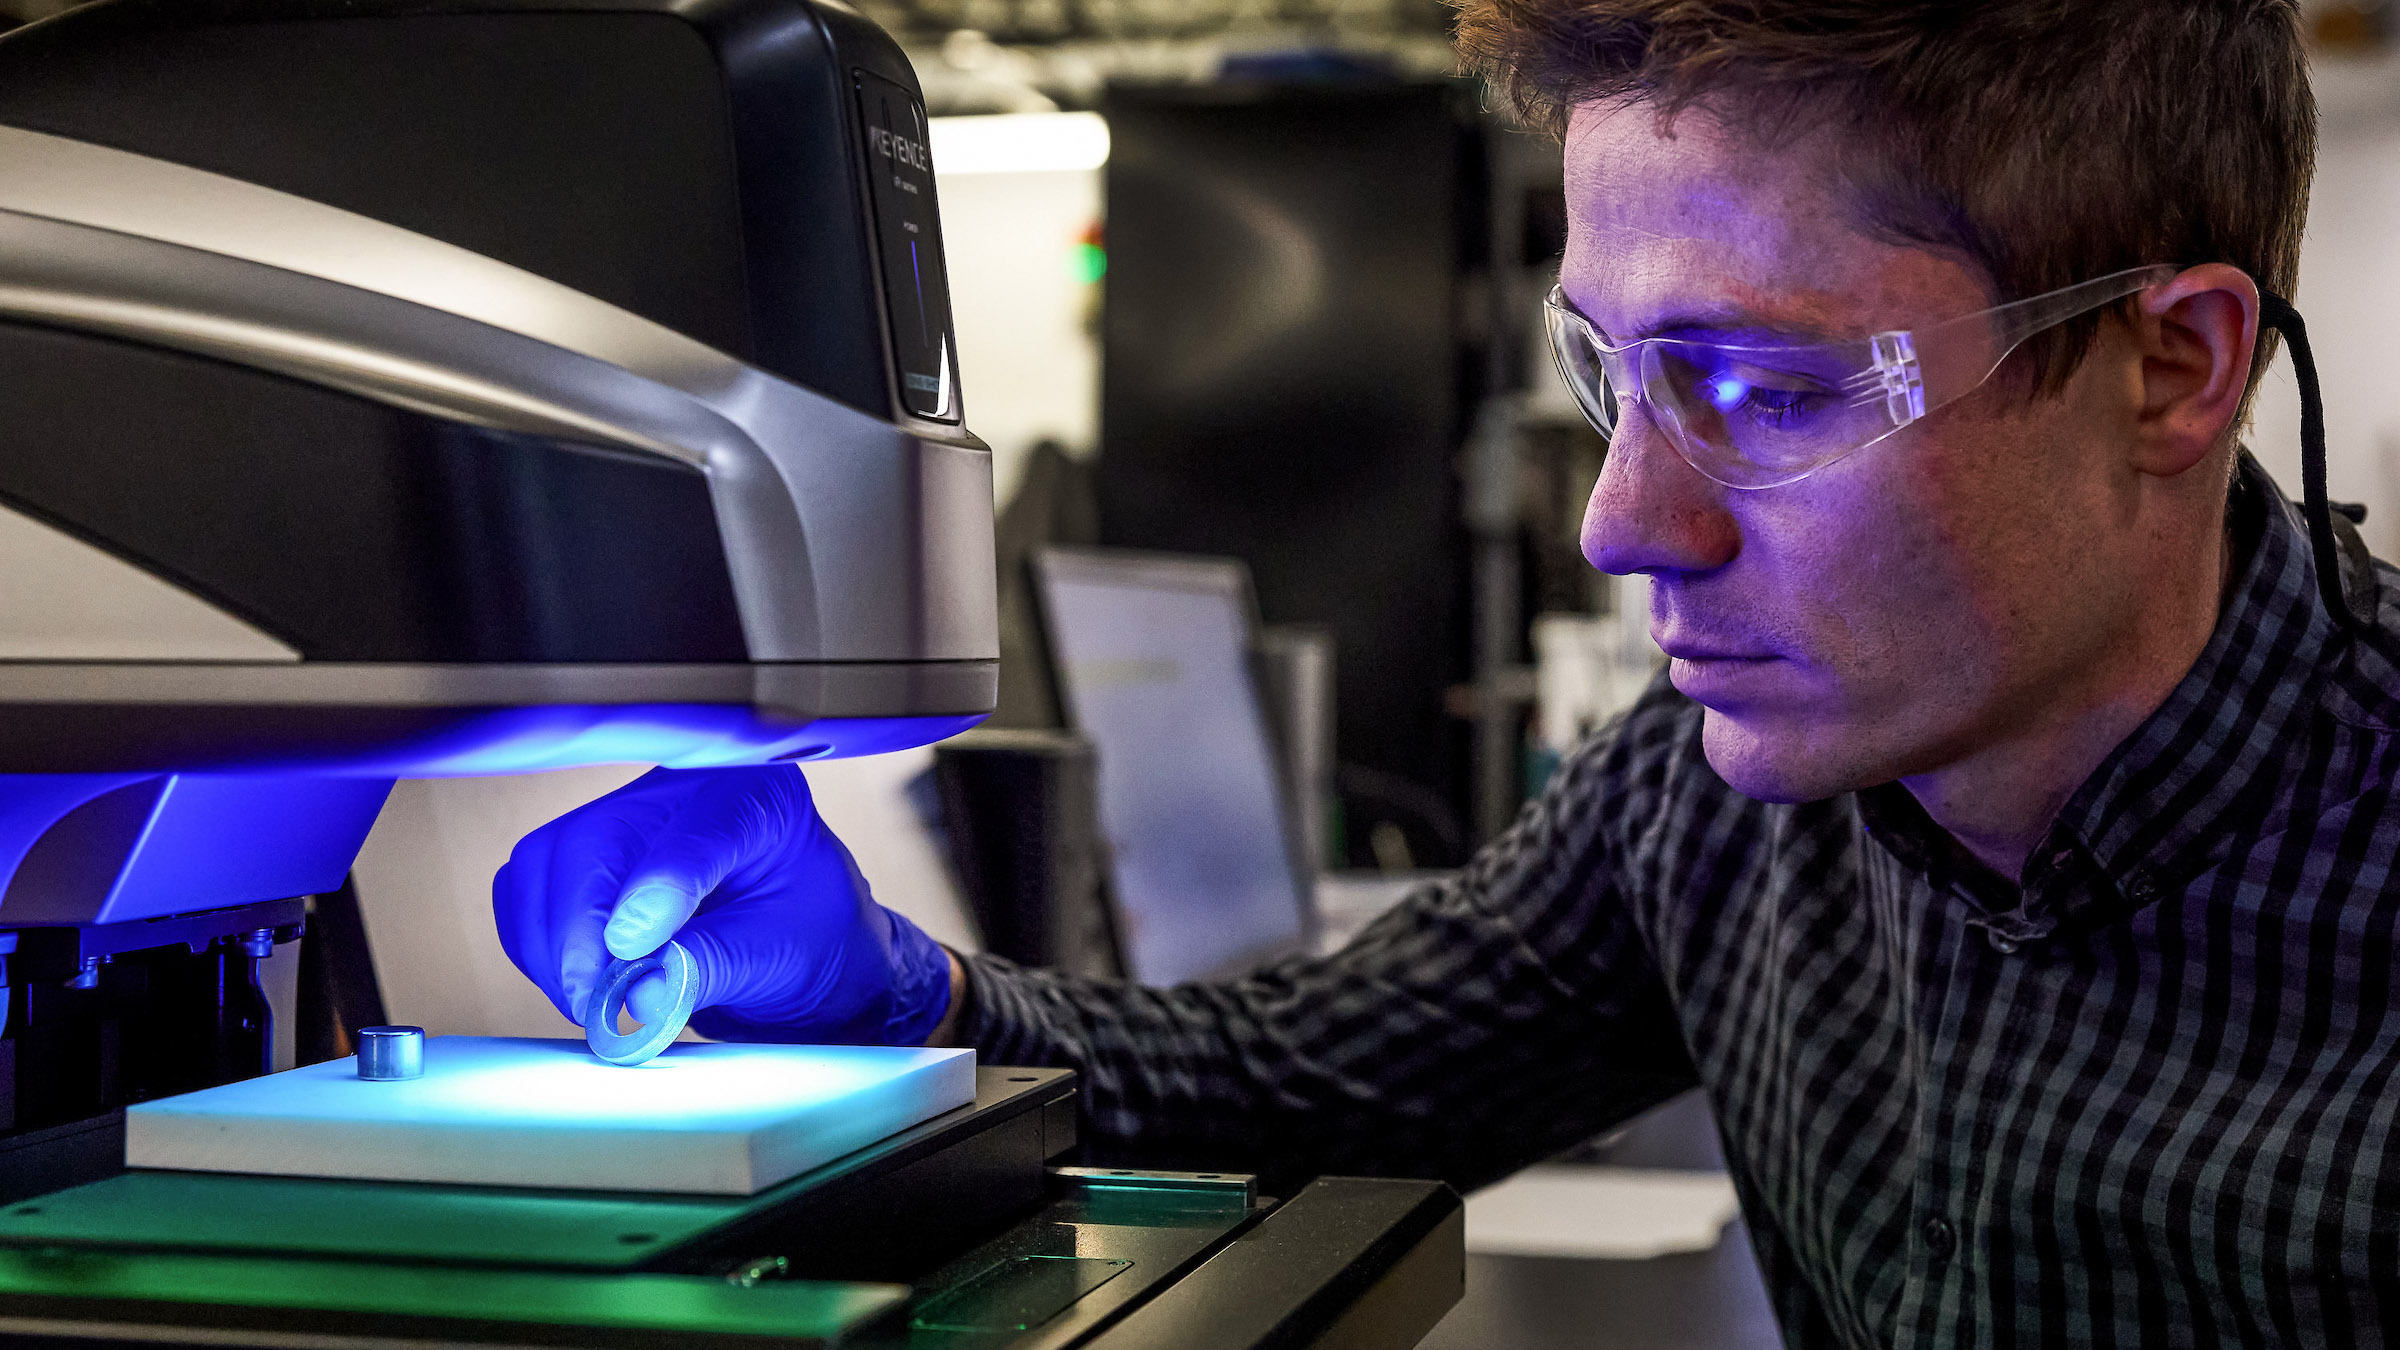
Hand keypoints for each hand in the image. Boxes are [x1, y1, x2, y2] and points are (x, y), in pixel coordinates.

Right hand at [493, 765, 952, 1044]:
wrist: (805, 943)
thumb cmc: (811, 935)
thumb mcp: (781, 954)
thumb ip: (713, 965)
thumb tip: (642, 989)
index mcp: (757, 795)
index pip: (697, 830)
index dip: (659, 886)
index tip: (631, 947)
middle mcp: (682, 790)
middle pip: (595, 841)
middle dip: (579, 931)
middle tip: (594, 1002)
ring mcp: (627, 816)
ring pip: (545, 864)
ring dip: (552, 945)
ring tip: (593, 1002)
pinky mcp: (586, 853)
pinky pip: (526, 891)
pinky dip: (537, 944)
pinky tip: (576, 982)